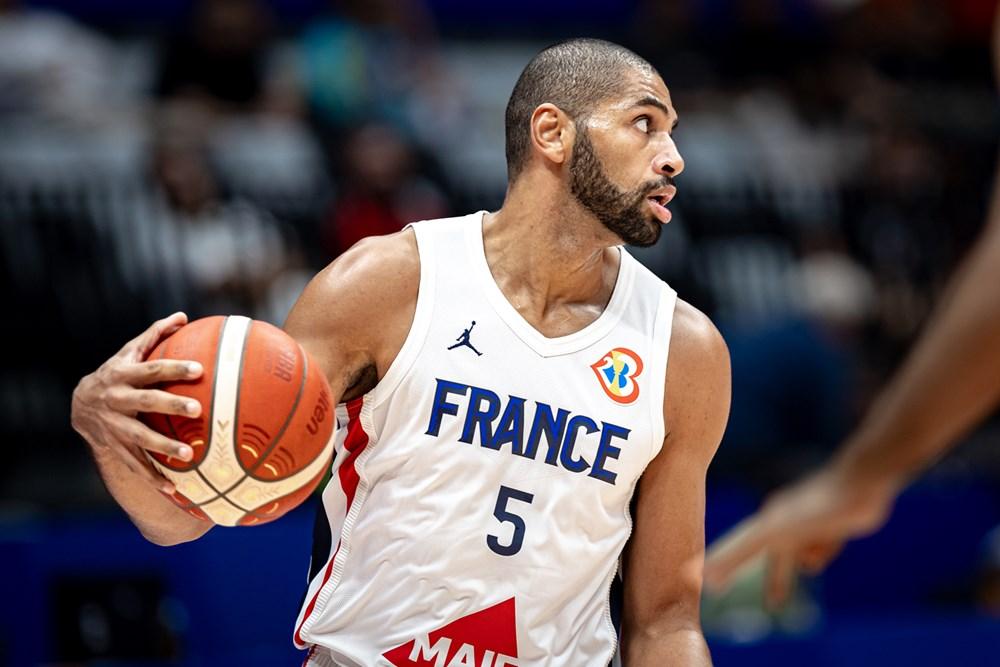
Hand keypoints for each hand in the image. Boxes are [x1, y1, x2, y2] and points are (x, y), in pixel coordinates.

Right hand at [71, 312, 202, 493]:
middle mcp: (117, 401)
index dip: (174, 368)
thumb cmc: (118, 372)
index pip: (152, 369)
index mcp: (123, 375)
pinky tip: (175, 489)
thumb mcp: (130, 352)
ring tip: (190, 456)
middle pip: (146, 403)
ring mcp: (114, 427)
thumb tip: (184, 316)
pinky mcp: (115, 448)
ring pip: (139, 439)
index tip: (199, 369)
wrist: (79, 404)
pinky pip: (135, 465)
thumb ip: (156, 334)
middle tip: (198, 410)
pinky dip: (153, 478)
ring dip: (164, 448)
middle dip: (171, 407)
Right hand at [704, 464, 895, 606]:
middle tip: (773, 603)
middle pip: (777, 557)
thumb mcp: (771, 535)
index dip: (726, 565)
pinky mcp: (837, 522)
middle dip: (775, 579)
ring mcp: (812, 521)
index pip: (741, 549)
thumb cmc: (813, 509)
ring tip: (806, 570)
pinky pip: (825, 542)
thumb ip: (736, 553)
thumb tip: (702, 575)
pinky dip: (823, 551)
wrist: (859, 485)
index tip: (714, 581)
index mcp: (768, 523)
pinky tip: (825, 555)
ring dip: (800, 562)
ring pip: (802, 549)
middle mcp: (787, 520)